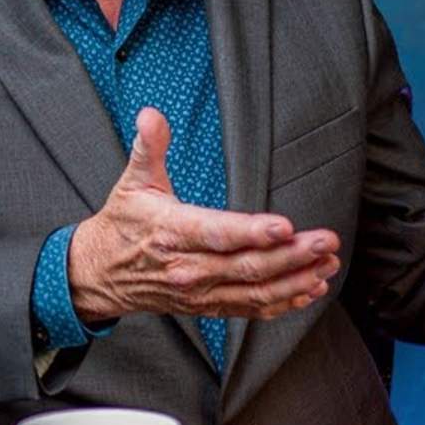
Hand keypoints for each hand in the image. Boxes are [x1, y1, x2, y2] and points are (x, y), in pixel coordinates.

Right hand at [67, 108, 341, 323]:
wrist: (96, 275)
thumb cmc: (122, 225)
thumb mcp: (132, 183)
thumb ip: (149, 148)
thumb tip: (151, 115)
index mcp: (171, 232)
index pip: (217, 233)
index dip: (252, 232)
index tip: (284, 226)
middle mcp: (188, 267)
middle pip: (246, 265)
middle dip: (291, 255)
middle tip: (325, 242)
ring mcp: (198, 291)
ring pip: (253, 291)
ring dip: (295, 281)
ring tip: (328, 265)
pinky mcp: (206, 306)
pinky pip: (248, 309)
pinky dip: (282, 303)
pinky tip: (310, 290)